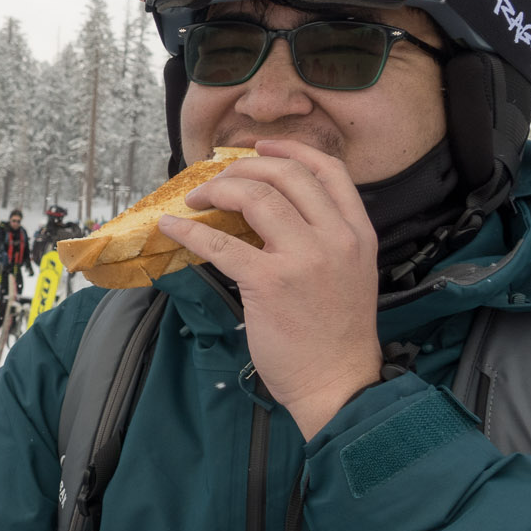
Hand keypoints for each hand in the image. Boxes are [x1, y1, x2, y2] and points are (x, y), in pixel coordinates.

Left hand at [157, 139, 382, 439]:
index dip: (289, 149)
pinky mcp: (269, 283)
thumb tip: (269, 213)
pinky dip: (190, 230)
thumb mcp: (349, 273)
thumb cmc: (336, 335)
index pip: (329, 170)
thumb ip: (324, 239)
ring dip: (216, 191)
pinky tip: (173, 227)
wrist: (339, 384)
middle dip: (243, 167)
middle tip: (215, 179)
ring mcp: (304, 259)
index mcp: (357, 232)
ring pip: (255, 197)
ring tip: (195, 201)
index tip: (259, 146)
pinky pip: (220, 242)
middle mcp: (336, 238)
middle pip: (285, 174)